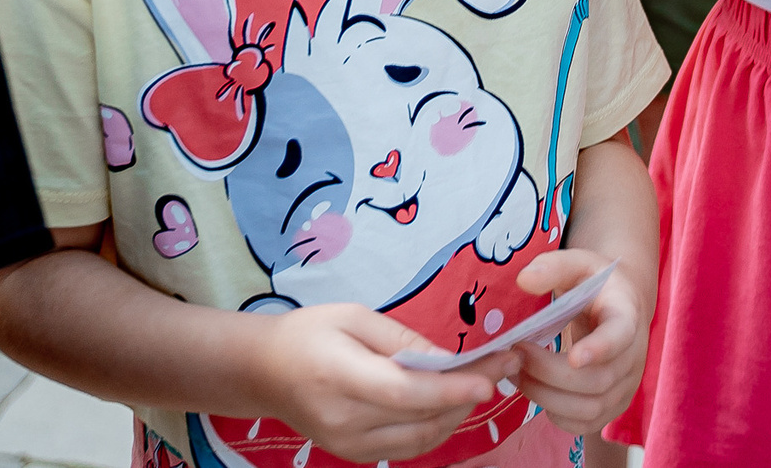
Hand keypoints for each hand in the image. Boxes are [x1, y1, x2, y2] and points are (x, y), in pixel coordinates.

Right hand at [253, 303, 516, 463]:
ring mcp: (349, 445)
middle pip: (420, 417)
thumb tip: (449, 361)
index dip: (449, 389)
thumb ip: (402, 340)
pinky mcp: (355, 455)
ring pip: (423, 439)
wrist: (264, 374)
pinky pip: (410, 447)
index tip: (490, 378)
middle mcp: (344, 419)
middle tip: (506, 362)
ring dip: (459, 412)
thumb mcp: (353, 316)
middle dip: (470, 393)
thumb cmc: (309, 333)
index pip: (402, 392)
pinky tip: (454, 401)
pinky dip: (439, 427)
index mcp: (338, 375)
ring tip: (486, 379)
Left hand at [508, 249, 647, 437]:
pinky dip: (557, 415)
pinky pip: (586, 424)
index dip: (600, 349)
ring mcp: (626, 385)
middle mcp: (634, 356)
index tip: (574, 357)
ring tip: (517, 374)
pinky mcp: (613, 405)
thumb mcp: (578, 264)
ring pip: (591, 408)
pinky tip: (535, 392)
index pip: (621, 336)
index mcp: (627, 315)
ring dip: (547, 396)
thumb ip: (553, 267)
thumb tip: (524, 280)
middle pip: (598, 380)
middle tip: (516, 354)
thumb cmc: (594, 284)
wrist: (618, 306)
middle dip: (549, 373)